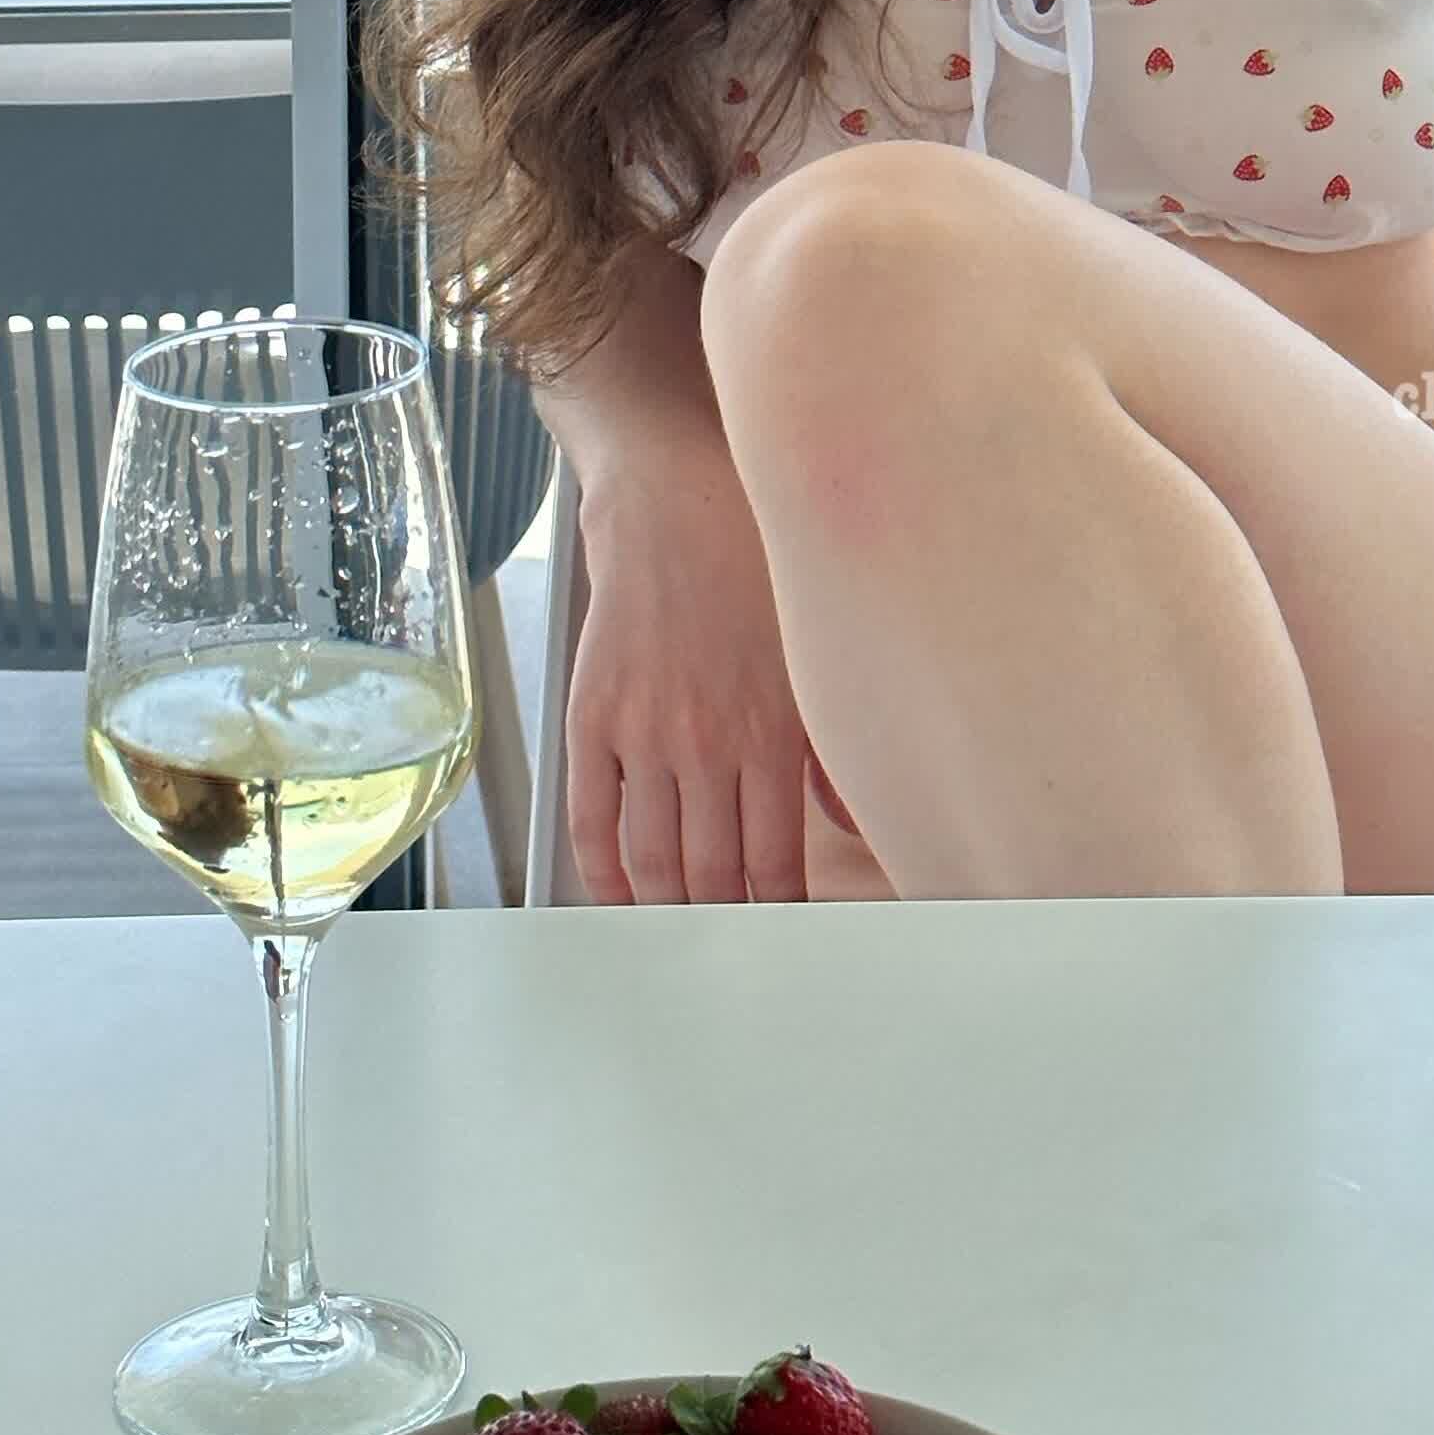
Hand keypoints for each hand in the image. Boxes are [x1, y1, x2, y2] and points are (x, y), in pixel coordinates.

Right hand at [568, 419, 847, 901]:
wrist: (673, 488)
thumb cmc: (749, 555)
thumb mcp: (810, 643)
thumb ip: (827, 740)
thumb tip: (842, 817)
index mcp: (775, 730)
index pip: (777, 863)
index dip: (776, 913)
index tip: (779, 935)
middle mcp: (710, 741)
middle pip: (714, 875)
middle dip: (723, 924)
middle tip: (728, 946)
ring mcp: (646, 731)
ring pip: (654, 859)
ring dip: (663, 910)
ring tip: (675, 931)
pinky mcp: (593, 714)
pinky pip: (591, 815)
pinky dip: (600, 868)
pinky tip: (614, 890)